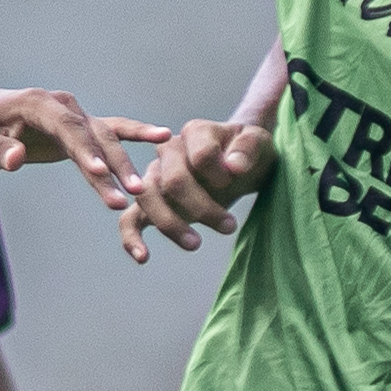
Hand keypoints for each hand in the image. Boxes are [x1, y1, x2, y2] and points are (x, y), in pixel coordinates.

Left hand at [0, 86, 160, 217]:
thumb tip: (14, 162)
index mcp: (38, 103)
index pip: (66, 127)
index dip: (83, 150)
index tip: (97, 173)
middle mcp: (63, 106)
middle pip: (92, 135)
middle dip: (111, 165)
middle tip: (129, 193)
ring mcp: (75, 115)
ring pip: (106, 139)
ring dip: (122, 165)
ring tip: (141, 190)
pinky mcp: (80, 128)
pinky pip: (111, 133)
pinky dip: (135, 134)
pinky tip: (163, 137)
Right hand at [119, 117, 273, 262]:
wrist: (240, 164)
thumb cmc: (248, 153)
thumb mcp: (260, 142)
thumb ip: (248, 148)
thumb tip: (232, 167)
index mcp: (195, 132)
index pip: (200, 155)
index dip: (219, 174)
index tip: (235, 180)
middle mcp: (169, 151)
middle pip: (172, 180)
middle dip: (201, 207)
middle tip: (229, 226)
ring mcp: (155, 176)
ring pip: (147, 198)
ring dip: (171, 224)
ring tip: (195, 244)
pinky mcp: (151, 202)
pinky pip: (130, 219)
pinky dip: (132, 238)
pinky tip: (143, 258)